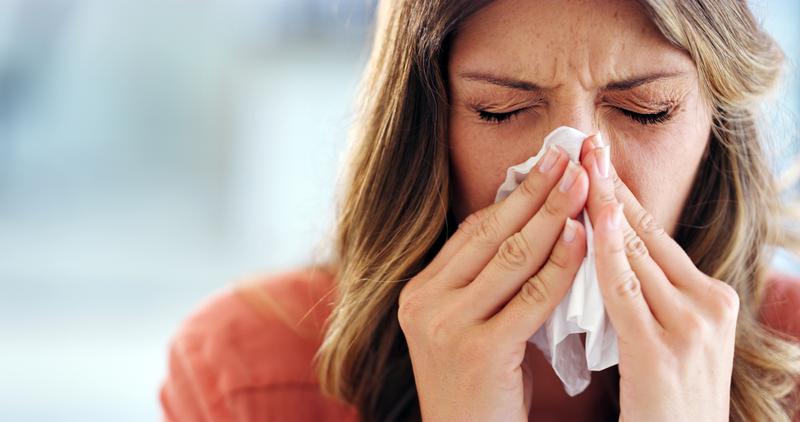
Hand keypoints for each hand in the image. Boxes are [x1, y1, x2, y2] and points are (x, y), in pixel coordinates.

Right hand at [398, 145, 588, 420]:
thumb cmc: (480, 388)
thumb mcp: (470, 326)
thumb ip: (488, 282)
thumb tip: (530, 224)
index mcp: (420, 292)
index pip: (473, 232)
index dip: (512, 195)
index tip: (545, 164)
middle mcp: (424, 303)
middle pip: (491, 234)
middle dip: (535, 190)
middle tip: (569, 154)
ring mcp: (446, 326)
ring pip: (511, 258)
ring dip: (553, 215)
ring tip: (584, 182)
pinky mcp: (478, 350)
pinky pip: (530, 298)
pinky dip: (561, 265)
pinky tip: (585, 238)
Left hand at [579, 134, 738, 420]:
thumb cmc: (665, 404)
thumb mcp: (664, 339)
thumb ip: (643, 296)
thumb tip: (604, 252)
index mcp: (708, 298)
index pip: (655, 235)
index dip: (622, 195)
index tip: (596, 159)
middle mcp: (707, 304)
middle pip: (647, 232)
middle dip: (611, 185)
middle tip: (584, 141)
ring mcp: (690, 325)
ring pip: (636, 251)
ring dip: (603, 203)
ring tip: (579, 162)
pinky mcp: (662, 350)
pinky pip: (625, 289)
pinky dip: (605, 250)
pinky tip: (587, 219)